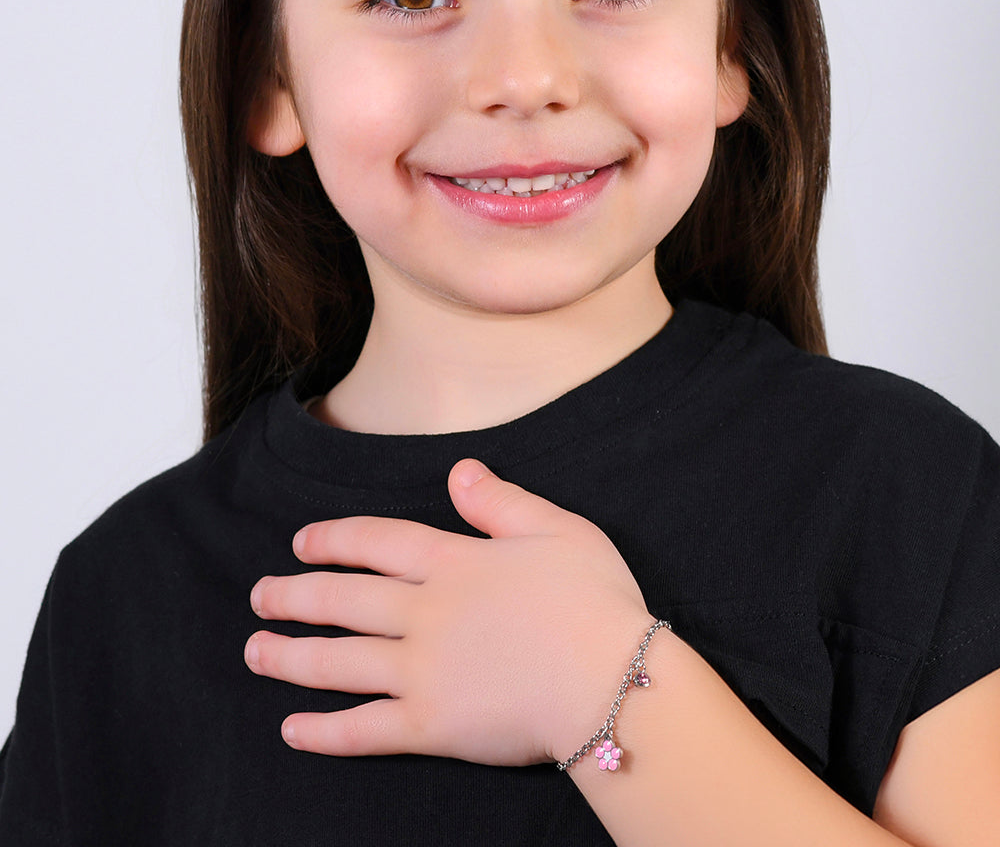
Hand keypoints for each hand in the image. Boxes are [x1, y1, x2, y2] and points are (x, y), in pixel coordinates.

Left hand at [245, 458, 652, 765]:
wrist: (613, 682)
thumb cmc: (595, 602)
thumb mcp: (556, 529)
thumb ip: (500, 501)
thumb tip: (458, 470)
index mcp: (453, 563)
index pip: (377, 542)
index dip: (333, 539)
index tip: (301, 543)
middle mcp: (424, 613)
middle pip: (342, 600)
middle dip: (295, 596)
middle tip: (260, 597)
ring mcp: (421, 671)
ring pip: (337, 661)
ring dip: (290, 656)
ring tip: (255, 650)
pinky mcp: (430, 726)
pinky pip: (363, 731)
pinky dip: (323, 732)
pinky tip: (292, 730)